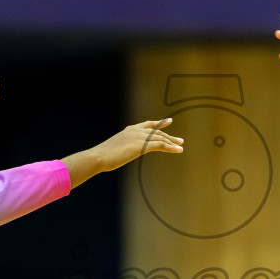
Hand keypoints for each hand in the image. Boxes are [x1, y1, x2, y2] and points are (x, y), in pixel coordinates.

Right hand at [64, 118, 184, 188]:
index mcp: (128, 130)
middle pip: (157, 131)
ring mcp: (139, 137)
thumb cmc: (102, 157)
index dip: (158, 123)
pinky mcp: (142, 146)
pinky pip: (161, 145)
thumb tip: (117, 155)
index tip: (168, 121)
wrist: (98, 157)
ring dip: (172, 142)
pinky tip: (178, 150)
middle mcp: (135, 131)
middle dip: (169, 135)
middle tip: (179, 140)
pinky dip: (171, 148)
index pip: (147, 125)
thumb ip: (119, 150)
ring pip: (161, 138)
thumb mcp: (113, 151)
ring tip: (181, 145)